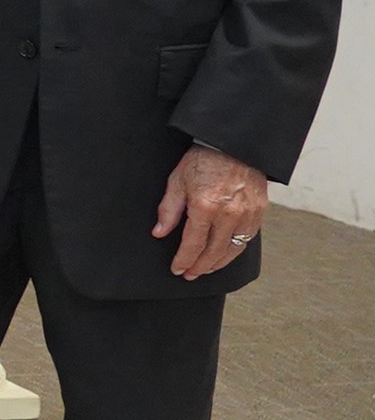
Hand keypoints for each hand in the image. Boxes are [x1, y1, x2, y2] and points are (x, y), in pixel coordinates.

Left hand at [154, 142, 268, 280]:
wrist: (233, 144)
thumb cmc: (202, 160)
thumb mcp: (177, 181)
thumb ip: (169, 210)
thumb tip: (159, 233)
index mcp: (206, 206)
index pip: (193, 243)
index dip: (184, 260)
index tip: (177, 269)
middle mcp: (229, 213)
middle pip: (214, 251)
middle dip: (200, 266)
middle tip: (190, 274)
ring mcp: (248, 213)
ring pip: (233, 249)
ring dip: (218, 263)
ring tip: (205, 269)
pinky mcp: (260, 210)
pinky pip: (248, 238)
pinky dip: (235, 250)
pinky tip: (224, 254)